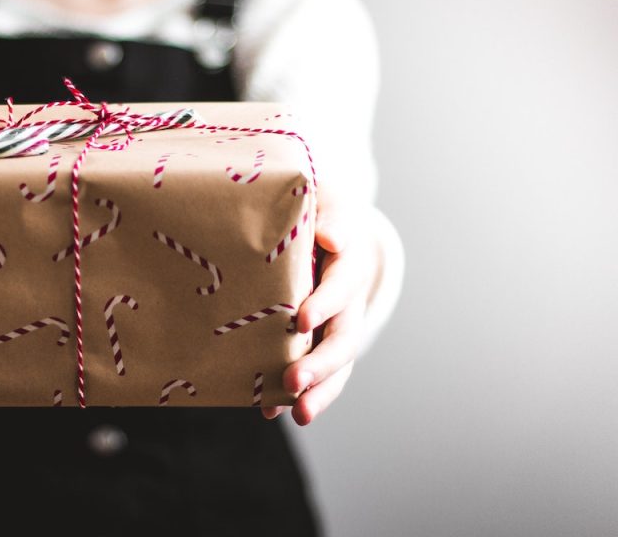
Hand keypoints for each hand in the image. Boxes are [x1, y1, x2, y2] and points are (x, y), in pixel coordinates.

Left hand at [263, 189, 378, 425]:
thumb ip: (329, 217)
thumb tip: (331, 238)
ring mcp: (336, 327)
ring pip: (335, 366)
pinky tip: (270, 411)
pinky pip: (315, 374)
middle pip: (342, 339)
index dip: (325, 303)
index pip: (342, 285)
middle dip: (320, 364)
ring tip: (299, 415)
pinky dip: (296, 395)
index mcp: (349, 265)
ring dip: (319, 392)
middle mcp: (348, 303)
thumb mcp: (325, 203)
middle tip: (293, 382)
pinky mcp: (318, 343)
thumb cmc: (318, 212)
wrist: (327, 231)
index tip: (301, 319)